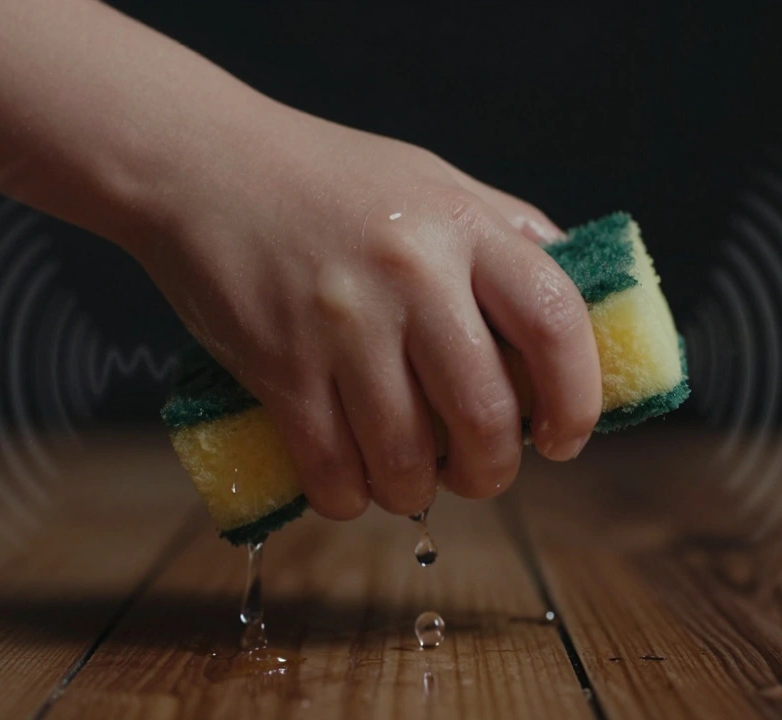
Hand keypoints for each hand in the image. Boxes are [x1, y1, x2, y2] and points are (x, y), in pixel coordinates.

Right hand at [135, 106, 601, 520]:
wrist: (202, 164)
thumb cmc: (326, 177)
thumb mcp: (434, 181)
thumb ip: (505, 238)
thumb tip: (578, 308)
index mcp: (463, 225)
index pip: (556, 326)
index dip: (578, 402)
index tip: (561, 438)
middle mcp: (410, 273)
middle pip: (485, 414)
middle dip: (492, 471)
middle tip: (479, 473)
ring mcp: (341, 322)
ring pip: (406, 457)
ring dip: (416, 493)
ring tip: (409, 481)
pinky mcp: (278, 364)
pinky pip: (329, 467)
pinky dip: (346, 497)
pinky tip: (349, 485)